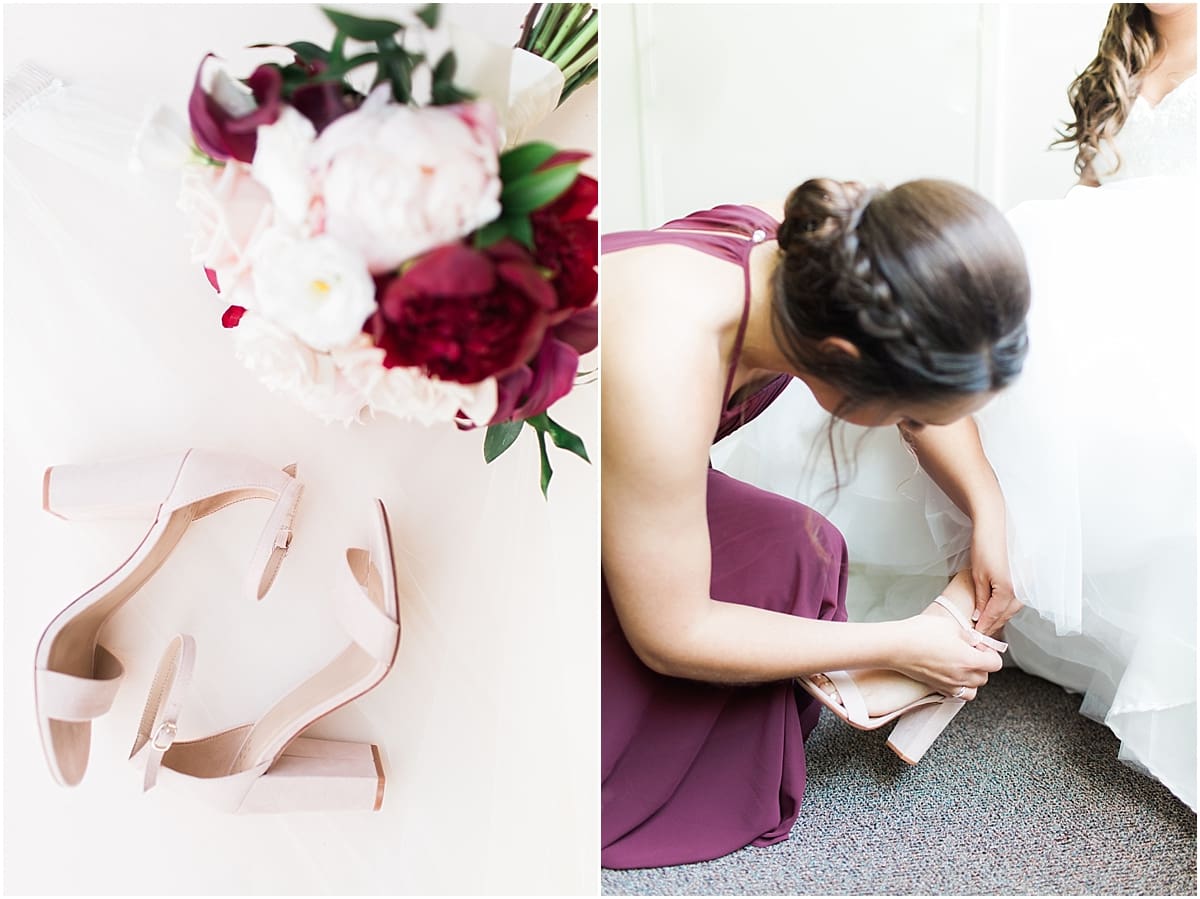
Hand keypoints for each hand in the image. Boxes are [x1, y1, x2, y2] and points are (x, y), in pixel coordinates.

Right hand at [893, 614, 1002, 698]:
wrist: (895, 646)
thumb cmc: (919, 634)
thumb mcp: (949, 625)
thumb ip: (967, 635)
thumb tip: (973, 640)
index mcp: (968, 660)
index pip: (995, 663)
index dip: (990, 652)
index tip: (980, 645)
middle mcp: (961, 676)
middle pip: (984, 677)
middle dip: (982, 664)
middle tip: (970, 651)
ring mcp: (948, 684)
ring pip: (972, 689)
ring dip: (972, 678)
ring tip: (963, 665)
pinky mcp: (936, 687)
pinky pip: (956, 694)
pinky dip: (959, 687)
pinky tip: (952, 674)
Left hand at [969, 518, 1022, 636]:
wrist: (995, 526)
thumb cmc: (985, 546)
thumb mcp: (978, 576)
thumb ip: (982, 599)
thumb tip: (980, 615)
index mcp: (1008, 590)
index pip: (995, 615)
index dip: (985, 626)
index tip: (977, 634)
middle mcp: (1021, 589)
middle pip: (1007, 614)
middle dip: (994, 624)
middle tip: (982, 633)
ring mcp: (1025, 583)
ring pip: (1013, 608)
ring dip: (1001, 616)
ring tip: (988, 622)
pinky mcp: (1025, 578)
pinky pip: (1016, 598)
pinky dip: (1007, 605)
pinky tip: (998, 607)